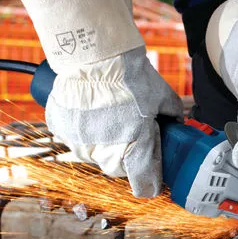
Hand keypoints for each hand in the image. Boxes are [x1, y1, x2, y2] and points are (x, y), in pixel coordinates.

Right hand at [21, 0, 182, 197]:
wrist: (95, 53)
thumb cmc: (131, 77)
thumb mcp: (162, 98)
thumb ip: (172, 117)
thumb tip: (177, 124)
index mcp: (134, 151)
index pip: (144, 185)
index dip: (151, 181)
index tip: (153, 177)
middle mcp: (105, 154)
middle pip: (118, 169)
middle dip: (127, 156)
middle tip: (131, 131)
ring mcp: (79, 143)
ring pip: (94, 154)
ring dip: (102, 142)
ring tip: (108, 115)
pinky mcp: (61, 130)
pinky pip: (74, 138)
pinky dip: (82, 129)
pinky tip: (89, 109)